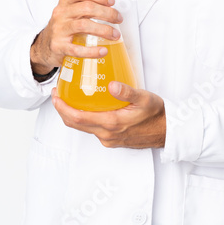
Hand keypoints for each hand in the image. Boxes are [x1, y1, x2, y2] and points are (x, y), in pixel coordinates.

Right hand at [30, 0, 122, 73]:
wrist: (46, 44)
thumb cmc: (65, 23)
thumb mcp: (77, 7)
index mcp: (66, 1)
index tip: (112, 2)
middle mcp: (61, 13)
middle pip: (86, 8)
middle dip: (107, 13)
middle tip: (118, 19)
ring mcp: (58, 30)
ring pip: (83, 26)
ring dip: (103, 30)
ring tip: (115, 35)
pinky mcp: (58, 46)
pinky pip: (76, 49)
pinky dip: (92, 51)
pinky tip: (103, 51)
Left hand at [51, 82, 165, 148]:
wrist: (167, 132)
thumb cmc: (156, 115)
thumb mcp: (144, 98)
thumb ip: (127, 92)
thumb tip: (112, 85)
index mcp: (111, 124)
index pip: (77, 118)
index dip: (62, 107)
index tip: (56, 95)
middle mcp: (107, 134)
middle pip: (75, 124)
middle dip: (62, 110)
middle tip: (58, 95)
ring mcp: (108, 139)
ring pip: (83, 127)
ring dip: (72, 114)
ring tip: (70, 98)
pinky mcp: (112, 139)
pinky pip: (92, 129)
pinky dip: (84, 118)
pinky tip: (88, 106)